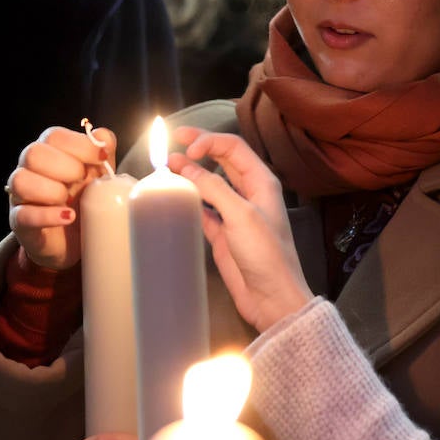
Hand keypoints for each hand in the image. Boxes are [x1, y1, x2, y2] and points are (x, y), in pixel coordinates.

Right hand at [6, 126, 114, 270]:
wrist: (77, 240)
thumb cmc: (85, 199)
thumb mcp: (99, 174)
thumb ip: (103, 152)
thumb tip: (102, 136)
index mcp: (48, 151)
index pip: (53, 136)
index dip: (79, 145)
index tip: (102, 157)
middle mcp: (29, 168)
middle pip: (33, 153)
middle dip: (65, 166)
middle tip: (83, 181)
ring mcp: (20, 195)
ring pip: (20, 181)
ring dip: (51, 190)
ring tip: (71, 203)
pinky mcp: (19, 222)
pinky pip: (23, 215)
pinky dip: (47, 215)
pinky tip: (67, 217)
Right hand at [167, 127, 312, 332]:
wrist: (272, 298)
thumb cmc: (265, 253)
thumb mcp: (241, 215)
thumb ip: (214, 188)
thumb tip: (185, 166)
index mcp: (261, 181)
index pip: (233, 147)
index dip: (209, 141)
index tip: (185, 147)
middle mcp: (248, 192)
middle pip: (222, 160)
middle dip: (198, 148)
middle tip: (173, 141)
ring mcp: (234, 213)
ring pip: (210, 183)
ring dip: (191, 173)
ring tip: (167, 167)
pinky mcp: (223, 233)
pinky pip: (204, 209)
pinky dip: (189, 200)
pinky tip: (175, 196)